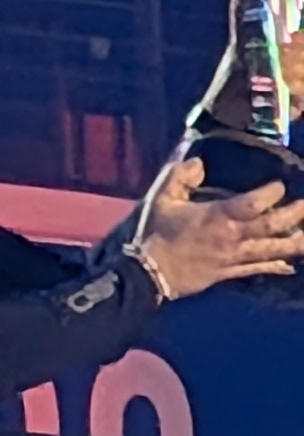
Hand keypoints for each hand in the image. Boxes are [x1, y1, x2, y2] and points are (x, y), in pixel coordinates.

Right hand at [132, 153, 303, 298]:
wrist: (146, 272)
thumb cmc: (154, 233)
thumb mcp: (161, 198)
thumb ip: (180, 176)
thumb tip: (199, 162)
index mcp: (217, 216)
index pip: (253, 203)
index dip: (271, 193)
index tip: (279, 185)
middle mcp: (232, 236)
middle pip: (272, 226)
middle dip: (295, 214)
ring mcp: (234, 257)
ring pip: (273, 249)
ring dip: (296, 243)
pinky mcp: (229, 273)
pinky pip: (258, 269)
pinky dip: (277, 266)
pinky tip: (291, 264)